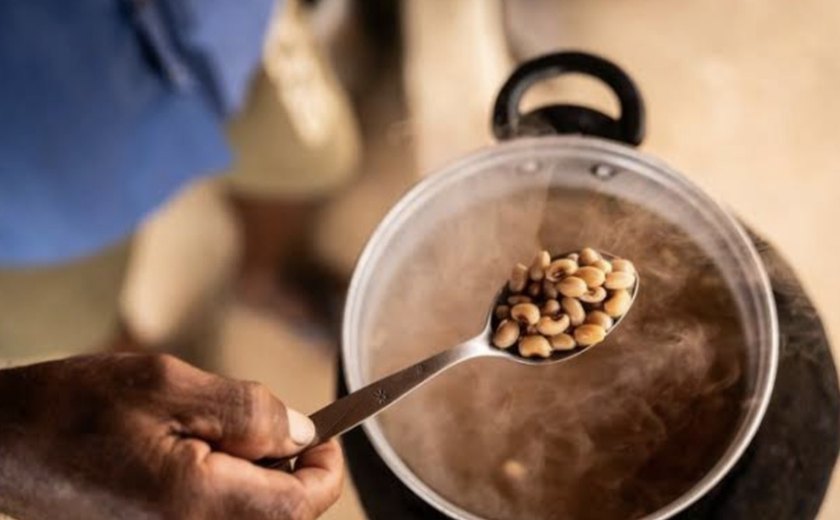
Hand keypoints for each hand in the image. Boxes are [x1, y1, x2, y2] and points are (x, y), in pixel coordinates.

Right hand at [0, 353, 342, 519]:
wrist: (2, 446)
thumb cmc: (74, 409)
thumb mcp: (169, 386)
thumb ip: (248, 411)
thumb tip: (302, 432)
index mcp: (200, 506)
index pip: (304, 504)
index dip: (326, 463)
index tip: (324, 429)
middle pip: (284, 514)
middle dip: (290, 466)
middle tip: (259, 421)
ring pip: (254, 516)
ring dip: (258, 474)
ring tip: (214, 431)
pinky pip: (219, 517)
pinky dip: (230, 485)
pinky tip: (196, 452)